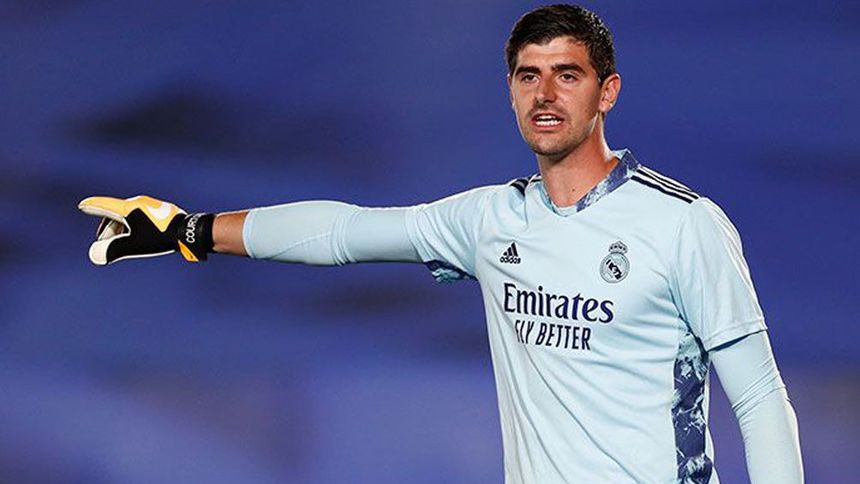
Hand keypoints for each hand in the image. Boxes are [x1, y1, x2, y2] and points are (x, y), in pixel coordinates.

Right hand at [78, 195, 211, 264]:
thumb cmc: (159, 237)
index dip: (93, 206)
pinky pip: (141, 216)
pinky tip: (139, 235)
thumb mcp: (133, 245)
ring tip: (121, 241)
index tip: (83, 205)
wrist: (188, 231)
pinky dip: (134, 226)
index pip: (105, 206)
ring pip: (130, 215)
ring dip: (122, 228)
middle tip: (104, 242)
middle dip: (108, 228)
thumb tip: (95, 255)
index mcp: (129, 207)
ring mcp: (152, 205)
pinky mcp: (162, 210)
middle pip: (117, 213)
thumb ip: (112, 250)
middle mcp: (139, 202)